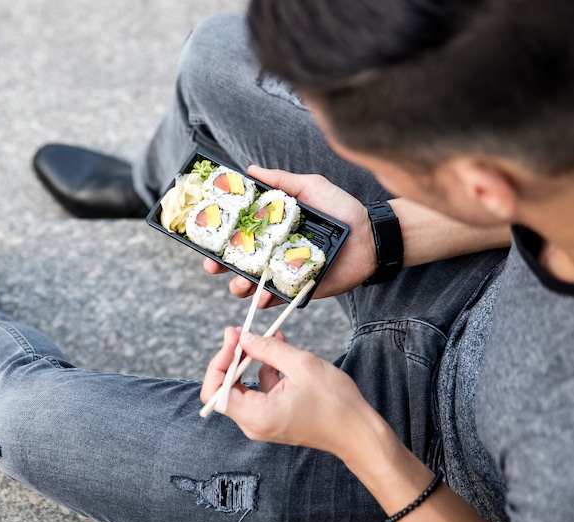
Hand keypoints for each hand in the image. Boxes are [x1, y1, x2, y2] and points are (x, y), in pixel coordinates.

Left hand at [201, 327, 375, 461]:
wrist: (358, 433)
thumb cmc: (335, 404)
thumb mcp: (301, 364)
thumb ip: (266, 349)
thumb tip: (243, 338)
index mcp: (256, 416)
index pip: (214, 392)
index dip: (218, 362)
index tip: (233, 339)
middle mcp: (254, 424)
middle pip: (225, 389)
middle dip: (233, 357)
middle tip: (243, 332)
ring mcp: (263, 424)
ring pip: (243, 388)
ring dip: (251, 361)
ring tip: (269, 337)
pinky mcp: (273, 419)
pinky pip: (259, 392)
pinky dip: (265, 371)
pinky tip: (279, 352)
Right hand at [203, 166, 375, 306]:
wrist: (371, 237)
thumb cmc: (342, 209)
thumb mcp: (311, 187)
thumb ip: (282, 181)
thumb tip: (250, 170)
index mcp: (271, 228)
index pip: (237, 234)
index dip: (217, 237)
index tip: (202, 237)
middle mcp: (273, 250)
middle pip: (236, 261)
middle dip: (219, 265)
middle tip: (213, 266)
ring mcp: (283, 271)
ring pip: (250, 284)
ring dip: (239, 286)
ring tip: (241, 283)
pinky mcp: (298, 289)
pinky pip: (276, 299)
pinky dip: (265, 300)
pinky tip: (261, 297)